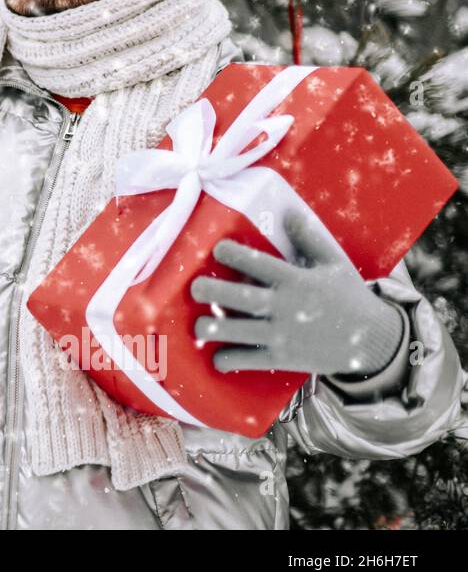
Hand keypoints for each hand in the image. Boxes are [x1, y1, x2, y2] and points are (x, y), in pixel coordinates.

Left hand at [190, 209, 405, 377]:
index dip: (231, 254)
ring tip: (200, 324)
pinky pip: (248, 360)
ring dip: (211, 327)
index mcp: (296, 280)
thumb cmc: (350, 297)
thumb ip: (308, 238)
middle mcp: (285, 306)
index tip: (216, 249)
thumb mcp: (333, 264)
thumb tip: (288, 210)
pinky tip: (217, 355)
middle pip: (238, 297)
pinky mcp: (283, 358)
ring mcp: (282, 334)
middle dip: (210, 291)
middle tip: (194, 287)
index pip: (257, 263)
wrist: (376, 341)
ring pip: (236, 331)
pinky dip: (228, 359)